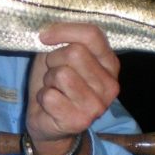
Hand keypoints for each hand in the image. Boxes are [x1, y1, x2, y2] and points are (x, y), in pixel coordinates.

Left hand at [26, 23, 120, 154]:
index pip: (92, 35)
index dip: (64, 31)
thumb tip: (49, 30)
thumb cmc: (56, 86)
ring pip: (62, 74)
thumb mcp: (59, 57)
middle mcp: (111, 85)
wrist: (49, 124)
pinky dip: (43, 98)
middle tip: (52, 74)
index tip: (44, 37)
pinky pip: (50, 96)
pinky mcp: (80, 121)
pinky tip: (50, 105)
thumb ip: (62, 41)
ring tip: (53, 89)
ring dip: (48, 80)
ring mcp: (97, 105)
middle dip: (53, 60)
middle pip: (75, 53)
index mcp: (110, 64)